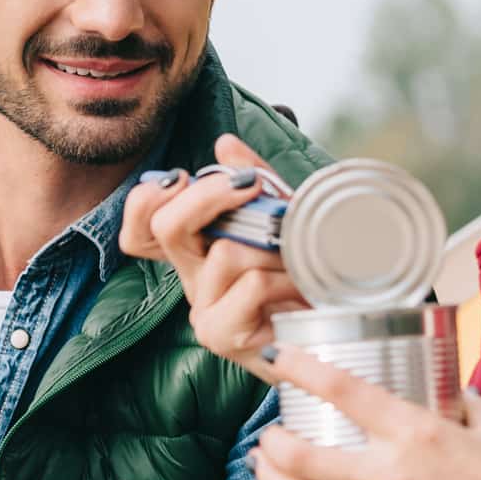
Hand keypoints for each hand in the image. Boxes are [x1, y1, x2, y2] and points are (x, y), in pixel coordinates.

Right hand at [120, 133, 309, 375]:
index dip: (148, 199)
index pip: (140, 225)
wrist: (340, 328)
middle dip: (211, 196)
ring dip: (274, 249)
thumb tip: (224, 144)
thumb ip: (254, 178)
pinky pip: (251, 285)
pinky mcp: (224, 336)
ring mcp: (204, 311)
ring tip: (300, 261)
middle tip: (252, 187)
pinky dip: (285, 278)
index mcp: (197, 249)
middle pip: (165, 227)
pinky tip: (301, 290)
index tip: (185, 176)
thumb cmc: (309, 273)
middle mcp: (192, 279)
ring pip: (224, 254)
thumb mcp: (284, 215)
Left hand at [251, 346, 480, 479]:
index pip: (339, 392)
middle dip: (272, 440)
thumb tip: (456, 393)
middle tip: (268, 430)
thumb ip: (468, 408)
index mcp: (416, 434)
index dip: (299, 370)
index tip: (279, 359)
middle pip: (299, 455)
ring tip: (264, 467)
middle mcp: (388, 476)